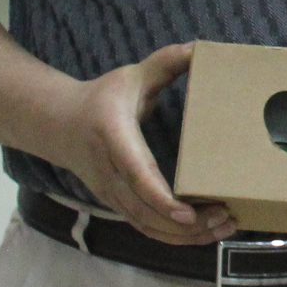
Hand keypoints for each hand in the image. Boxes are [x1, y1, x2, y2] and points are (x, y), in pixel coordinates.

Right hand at [52, 42, 233, 246]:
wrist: (59, 125)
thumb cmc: (102, 98)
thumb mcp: (132, 75)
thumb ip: (166, 62)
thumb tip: (201, 48)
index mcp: (115, 138)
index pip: (137, 175)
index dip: (161, 198)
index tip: (188, 213)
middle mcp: (111, 173)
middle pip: (146, 211)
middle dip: (187, 224)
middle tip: (226, 218)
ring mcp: (112, 194)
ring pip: (147, 226)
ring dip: (185, 236)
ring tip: (224, 227)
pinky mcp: (118, 205)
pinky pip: (145, 228)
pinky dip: (173, 237)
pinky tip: (203, 233)